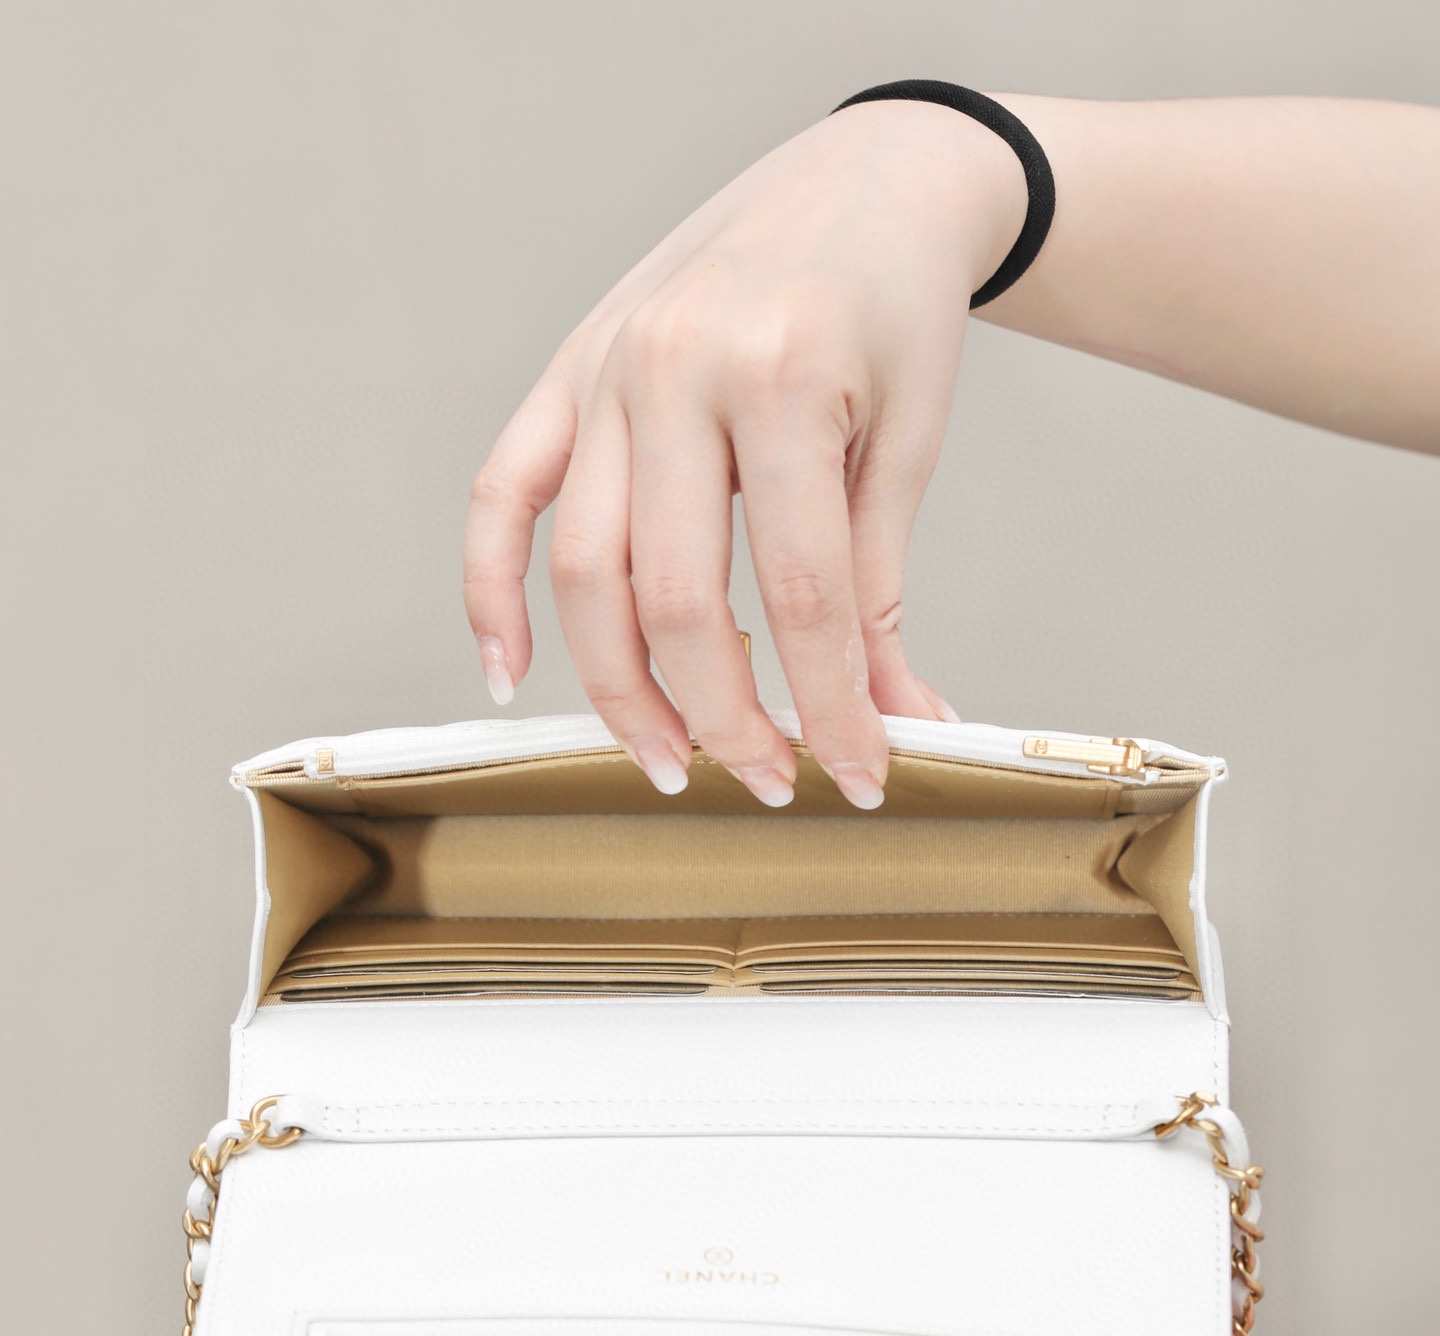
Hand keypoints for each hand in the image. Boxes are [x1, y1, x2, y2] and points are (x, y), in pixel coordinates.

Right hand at [463, 101, 1024, 805]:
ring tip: (667, 759)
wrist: (864, 176)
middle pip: (672, 599)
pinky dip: (490, 591)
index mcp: (779, 379)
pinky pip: (501, 495)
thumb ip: (880, 589)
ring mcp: (604, 369)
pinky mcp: (565, 371)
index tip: (861, 776)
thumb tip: (897, 721)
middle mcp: (672, 371)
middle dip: (721, 718)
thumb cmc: (895, 309)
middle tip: (767, 782)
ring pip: (581, 571)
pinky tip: (508, 671)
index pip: (798, 596)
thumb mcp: (907, 443)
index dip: (830, 707)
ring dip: (619, 688)